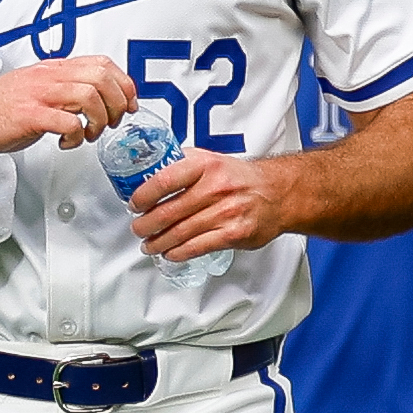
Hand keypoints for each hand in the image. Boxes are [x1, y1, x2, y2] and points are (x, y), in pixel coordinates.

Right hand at [0, 54, 132, 160]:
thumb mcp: (32, 91)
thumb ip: (59, 92)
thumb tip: (87, 102)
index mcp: (50, 70)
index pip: (102, 63)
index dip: (123, 83)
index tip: (127, 103)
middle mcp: (46, 77)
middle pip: (101, 77)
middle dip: (117, 103)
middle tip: (111, 123)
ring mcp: (37, 95)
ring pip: (89, 95)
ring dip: (99, 119)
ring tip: (89, 134)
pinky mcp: (28, 116)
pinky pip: (67, 122)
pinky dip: (77, 136)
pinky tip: (68, 143)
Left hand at [128, 148, 296, 261]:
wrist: (277, 193)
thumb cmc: (239, 178)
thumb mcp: (210, 159)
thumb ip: (181, 163)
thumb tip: (148, 171)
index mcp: (205, 166)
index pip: (165, 180)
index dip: (144, 195)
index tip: (135, 204)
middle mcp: (216, 188)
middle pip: (168, 212)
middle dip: (146, 225)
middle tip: (138, 229)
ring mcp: (226, 212)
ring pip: (180, 233)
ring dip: (158, 242)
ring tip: (149, 245)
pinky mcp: (233, 234)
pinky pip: (197, 247)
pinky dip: (178, 253)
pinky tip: (170, 253)